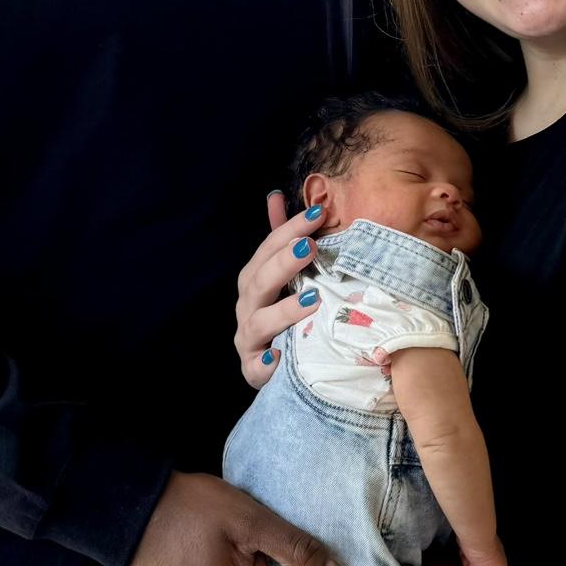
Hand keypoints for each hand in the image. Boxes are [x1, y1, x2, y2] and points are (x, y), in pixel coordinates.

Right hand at [234, 193, 331, 388]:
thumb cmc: (281, 310)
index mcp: (254, 279)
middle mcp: (247, 306)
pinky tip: (280, 356)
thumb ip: (281, 237)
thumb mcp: (283, 272)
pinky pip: (256, 368)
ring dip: (283, 311)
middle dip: (283, 263)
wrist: (273, 362)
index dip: (290, 229)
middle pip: (260, 281)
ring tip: (312, 300)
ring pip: (259, 323)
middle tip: (309, 247)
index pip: (269, 249)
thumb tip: (275, 195)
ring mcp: (249, 338)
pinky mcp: (253, 369)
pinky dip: (266, 363)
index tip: (318, 214)